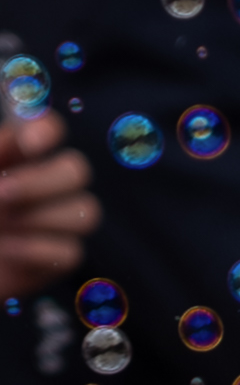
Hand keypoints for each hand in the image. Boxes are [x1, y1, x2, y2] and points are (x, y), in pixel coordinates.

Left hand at [0, 111, 94, 298]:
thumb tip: (7, 165)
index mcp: (16, 153)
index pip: (51, 128)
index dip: (48, 130)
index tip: (30, 144)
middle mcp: (43, 183)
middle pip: (77, 170)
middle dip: (41, 182)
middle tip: (2, 194)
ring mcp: (55, 221)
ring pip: (86, 212)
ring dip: (42, 218)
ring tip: (3, 225)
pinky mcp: (58, 257)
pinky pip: (70, 250)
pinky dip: (36, 250)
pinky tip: (5, 250)